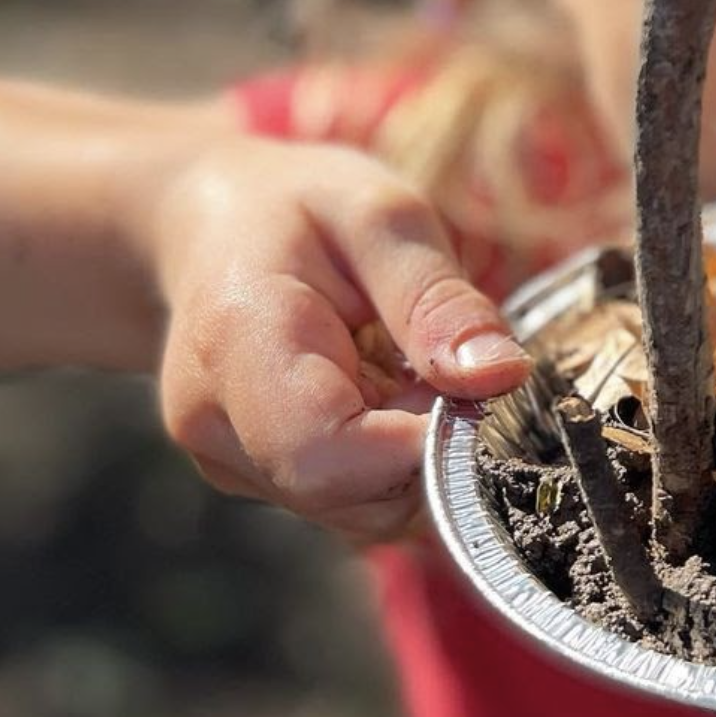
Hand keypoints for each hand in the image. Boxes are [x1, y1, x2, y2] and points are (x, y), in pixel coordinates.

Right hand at [152, 138, 530, 540]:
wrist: (215, 226)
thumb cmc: (302, 208)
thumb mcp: (383, 216)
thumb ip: (438, 300)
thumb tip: (499, 377)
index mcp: (236, 348)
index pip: (329, 457)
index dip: (424, 446)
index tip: (471, 390)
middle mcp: (215, 426)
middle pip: (356, 495)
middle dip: (432, 446)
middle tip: (439, 361)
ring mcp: (230, 462)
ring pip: (363, 508)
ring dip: (414, 452)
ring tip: (401, 365)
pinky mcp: (256, 478)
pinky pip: (352, 499)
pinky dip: (391, 459)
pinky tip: (380, 391)